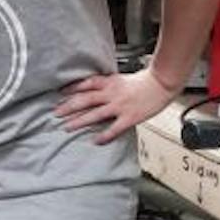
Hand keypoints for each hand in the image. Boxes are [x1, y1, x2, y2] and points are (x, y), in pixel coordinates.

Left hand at [55, 69, 179, 144]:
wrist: (162, 82)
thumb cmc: (146, 80)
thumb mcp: (123, 78)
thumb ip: (110, 84)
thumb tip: (97, 89)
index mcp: (110, 82)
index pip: (86, 84)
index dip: (72, 88)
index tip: (60, 94)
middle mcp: (112, 93)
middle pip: (85, 100)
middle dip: (69, 107)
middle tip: (56, 113)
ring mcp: (120, 106)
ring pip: (95, 114)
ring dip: (79, 121)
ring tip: (67, 127)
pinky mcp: (129, 117)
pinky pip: (114, 128)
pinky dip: (104, 135)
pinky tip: (96, 141)